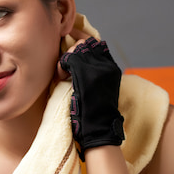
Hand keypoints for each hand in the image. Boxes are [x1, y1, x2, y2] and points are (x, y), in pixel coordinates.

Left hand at [58, 37, 124, 159]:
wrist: (97, 129)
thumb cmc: (94, 114)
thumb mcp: (98, 89)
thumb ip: (92, 74)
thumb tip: (77, 63)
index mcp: (112, 68)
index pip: (96, 45)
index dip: (81, 48)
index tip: (73, 59)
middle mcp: (107, 65)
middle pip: (86, 44)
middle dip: (72, 51)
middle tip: (66, 68)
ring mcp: (98, 69)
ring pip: (77, 49)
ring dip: (66, 58)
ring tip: (63, 74)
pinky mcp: (86, 74)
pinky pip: (69, 58)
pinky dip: (61, 66)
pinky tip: (61, 77)